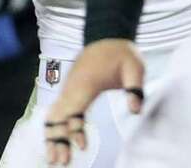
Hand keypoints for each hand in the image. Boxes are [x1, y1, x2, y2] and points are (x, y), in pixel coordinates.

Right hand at [45, 40, 144, 165]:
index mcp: (85, 84)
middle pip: (58, 117)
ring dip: (53, 136)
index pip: (74, 110)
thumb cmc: (121, 52)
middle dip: (57, 140)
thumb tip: (136, 110)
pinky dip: (55, 127)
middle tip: (59, 162)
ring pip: (54, 115)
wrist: (107, 35)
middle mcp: (72, 87)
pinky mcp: (71, 90)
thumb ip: (135, 88)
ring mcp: (69, 88)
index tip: (81, 146)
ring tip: (54, 158)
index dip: (74, 129)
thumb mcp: (135, 68)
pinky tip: (56, 141)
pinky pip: (58, 110)